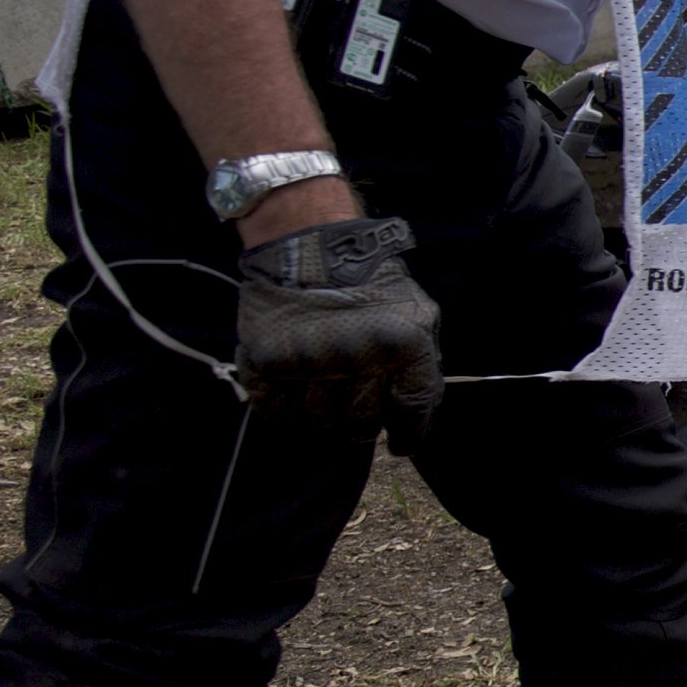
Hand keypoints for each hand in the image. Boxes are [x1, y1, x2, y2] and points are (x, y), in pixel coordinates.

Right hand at [235, 216, 443, 438]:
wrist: (309, 242)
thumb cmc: (370, 282)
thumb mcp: (417, 314)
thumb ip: (419, 363)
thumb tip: (414, 412)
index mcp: (400, 344)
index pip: (410, 410)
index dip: (408, 434)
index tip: (401, 444)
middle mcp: (354, 356)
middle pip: (360, 424)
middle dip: (362, 425)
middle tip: (357, 415)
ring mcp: (307, 361)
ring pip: (317, 422)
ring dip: (323, 418)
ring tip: (327, 398)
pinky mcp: (266, 360)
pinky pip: (275, 410)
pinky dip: (286, 409)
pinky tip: (296, 392)